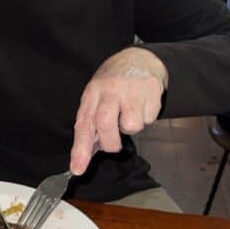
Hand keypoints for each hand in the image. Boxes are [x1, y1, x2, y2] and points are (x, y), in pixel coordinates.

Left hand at [70, 47, 167, 174]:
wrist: (139, 59)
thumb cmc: (113, 83)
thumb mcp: (96, 97)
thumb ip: (91, 124)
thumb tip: (83, 156)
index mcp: (93, 93)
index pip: (84, 124)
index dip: (81, 149)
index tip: (77, 169)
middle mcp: (111, 90)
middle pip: (106, 123)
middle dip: (111, 142)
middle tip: (114, 142)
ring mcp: (132, 89)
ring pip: (132, 126)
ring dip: (131, 127)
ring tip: (129, 112)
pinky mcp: (152, 90)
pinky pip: (150, 119)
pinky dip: (146, 117)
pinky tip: (142, 104)